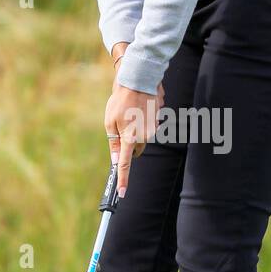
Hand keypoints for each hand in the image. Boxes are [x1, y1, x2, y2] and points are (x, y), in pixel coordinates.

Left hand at [106, 46, 163, 195]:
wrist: (138, 78)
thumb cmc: (120, 100)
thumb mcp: (110, 121)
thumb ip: (114, 143)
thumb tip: (117, 161)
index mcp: (130, 138)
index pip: (126, 164)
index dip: (124, 179)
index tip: (122, 193)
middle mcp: (145, 136)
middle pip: (137, 150)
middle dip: (130, 144)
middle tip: (122, 127)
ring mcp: (154, 128)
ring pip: (144, 137)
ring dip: (138, 130)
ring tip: (132, 112)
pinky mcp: (160, 119)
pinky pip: (151, 126)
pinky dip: (145, 120)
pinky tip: (140, 108)